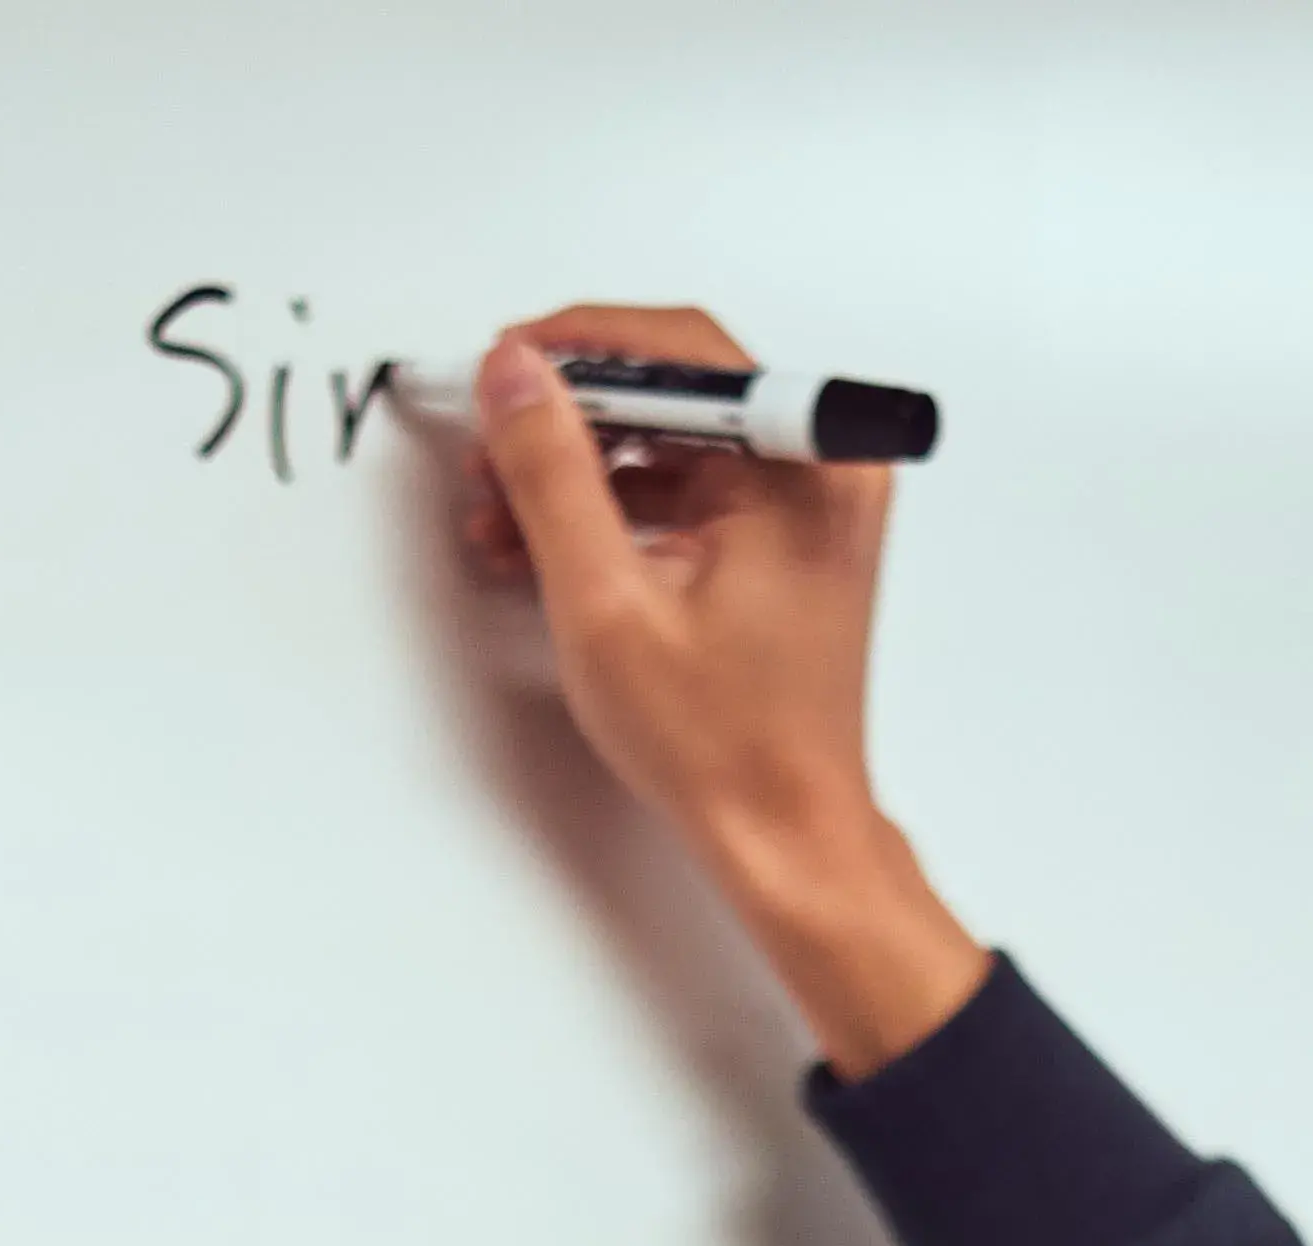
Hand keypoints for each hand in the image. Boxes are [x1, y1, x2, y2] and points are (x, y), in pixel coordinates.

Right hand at [462, 306, 990, 1078]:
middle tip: (490, 447)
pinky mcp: (781, 543)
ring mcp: (806, 508)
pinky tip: (543, 547)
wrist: (782, 832)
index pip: (682, 351)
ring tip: (498, 514)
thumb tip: (515, 375)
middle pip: (674, 391)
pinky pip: (686, 490)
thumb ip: (552, 475)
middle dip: (569, 419)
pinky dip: (613, 511)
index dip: (579, 348)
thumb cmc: (724, 743)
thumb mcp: (606, 602)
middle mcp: (821, 472)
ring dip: (578, 472)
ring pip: (669, 444)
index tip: (506, 365)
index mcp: (804, 469)